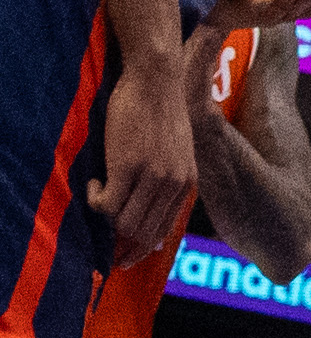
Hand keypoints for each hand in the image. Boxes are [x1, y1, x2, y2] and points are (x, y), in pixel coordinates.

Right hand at [88, 51, 198, 266]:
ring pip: (123, 222)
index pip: (164, 231)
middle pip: (142, 233)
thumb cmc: (162, 114)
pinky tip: (94, 181)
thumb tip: (154, 230)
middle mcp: (175, 183)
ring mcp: (153, 176)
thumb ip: (169, 184)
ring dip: (105, 216)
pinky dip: (94, 199)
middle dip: (120, 245)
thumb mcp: (177, 153)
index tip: (124, 258)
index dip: (142, 248)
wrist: (157, 79)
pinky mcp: (128, 167)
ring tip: (100, 192)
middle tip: (102, 245)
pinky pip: (105, 204)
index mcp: (188, 182)